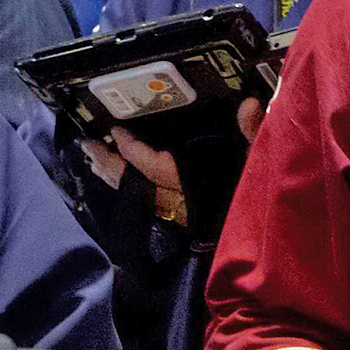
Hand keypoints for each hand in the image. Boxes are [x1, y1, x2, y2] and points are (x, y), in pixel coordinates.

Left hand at [98, 100, 265, 224]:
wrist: (263, 246)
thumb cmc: (260, 204)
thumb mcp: (262, 165)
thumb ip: (255, 134)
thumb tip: (251, 103)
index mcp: (193, 183)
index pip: (153, 164)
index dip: (132, 147)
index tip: (116, 131)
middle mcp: (179, 201)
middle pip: (134, 182)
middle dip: (109, 164)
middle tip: (86, 147)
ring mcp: (177, 216)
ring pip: (136, 196)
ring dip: (113, 178)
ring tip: (93, 161)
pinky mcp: (182, 225)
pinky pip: (145, 206)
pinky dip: (129, 192)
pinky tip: (119, 184)